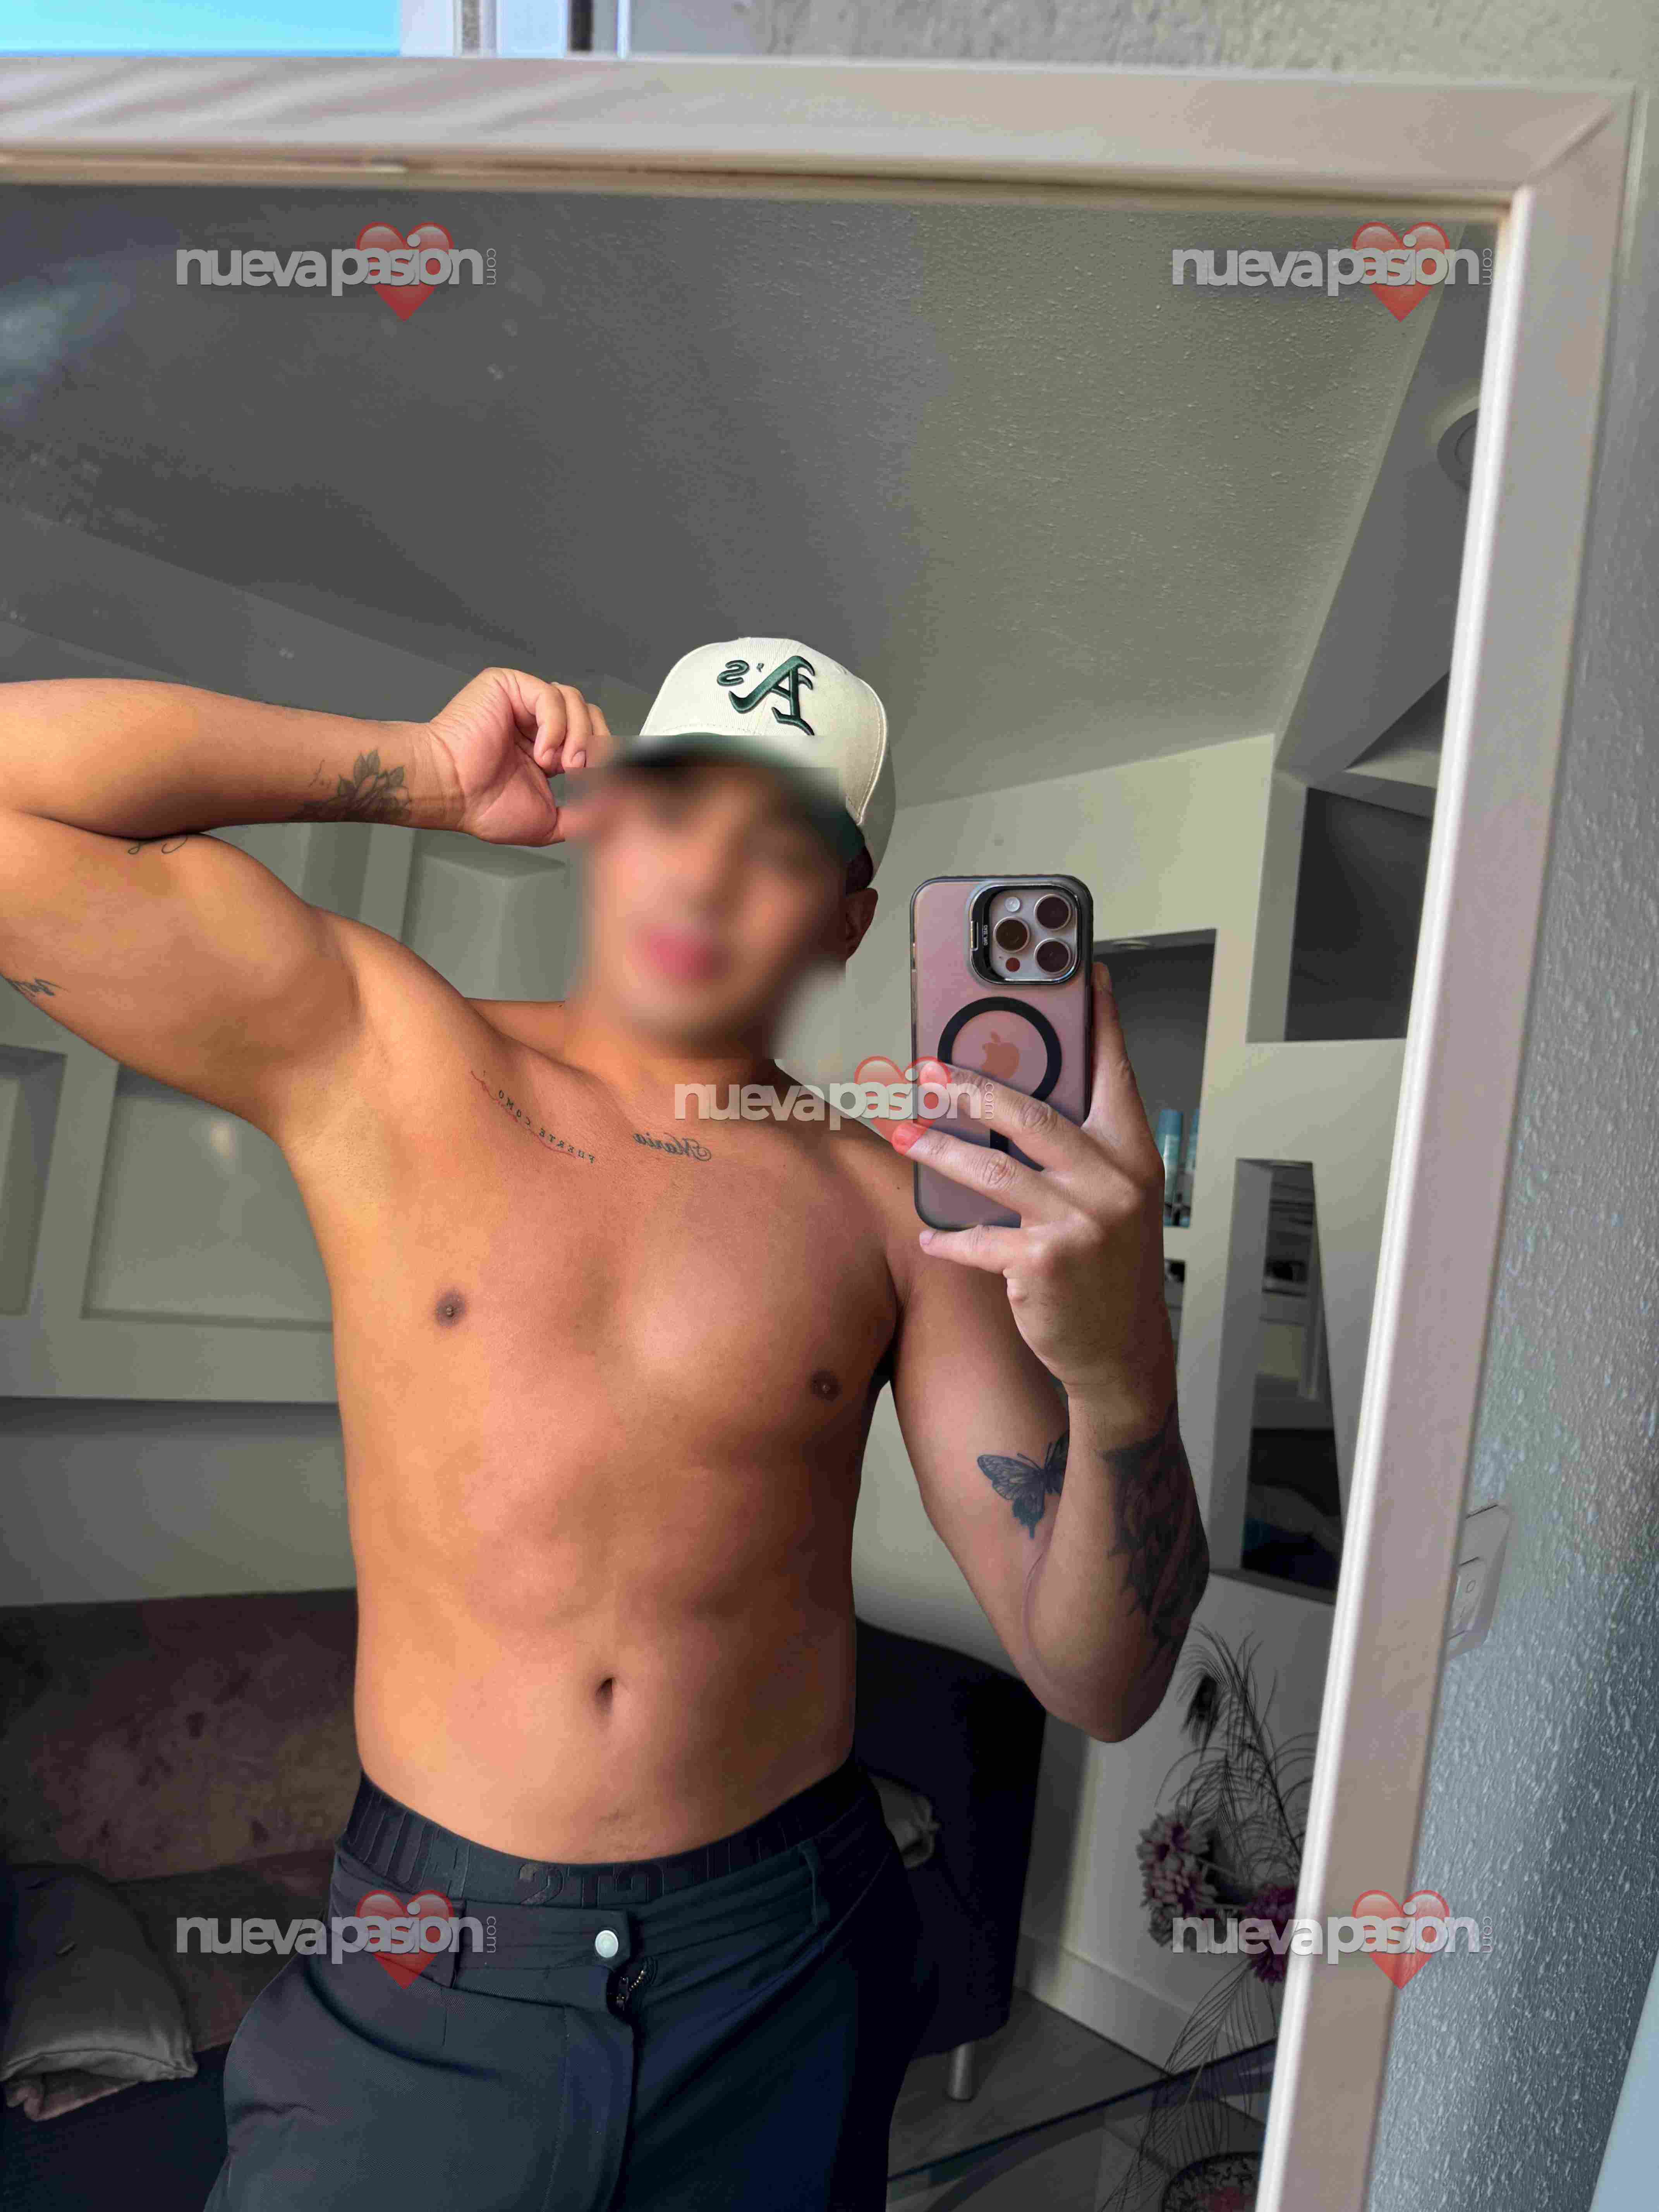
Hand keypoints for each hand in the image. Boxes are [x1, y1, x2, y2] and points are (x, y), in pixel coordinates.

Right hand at [427, 668, 611, 846]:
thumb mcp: (548, 822)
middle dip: (595, 745)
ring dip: (576, 736)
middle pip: (589, 715)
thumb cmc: (481, 806)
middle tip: (580, 772)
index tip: (604, 780)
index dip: (604, 756)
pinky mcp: (509, 685)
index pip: (592, 739)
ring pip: (575, 701)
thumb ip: (582, 818)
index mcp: (547, 750)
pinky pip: (552, 695)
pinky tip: (541, 751)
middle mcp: (536, 723)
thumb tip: (613, 811)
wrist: (450, 792)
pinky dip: (556, 725)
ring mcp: (523, 703)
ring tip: (556, 764)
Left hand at [889, 963, 1175, 1425]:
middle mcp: (1114, 1183)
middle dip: (972, 1087)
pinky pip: (980, 1239)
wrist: (1121, 1351)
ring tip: (902, 1132)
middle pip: (1033, 1115)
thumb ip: (1077, 1150)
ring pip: (994, 1171)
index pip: (1116, 1073)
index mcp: (1133, 1155)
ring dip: (939, 1151)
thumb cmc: (1107, 1267)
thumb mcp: (1110, 1199)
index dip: (1100, 1022)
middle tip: (926, 1068)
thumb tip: (1011, 1100)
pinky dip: (950, 1239)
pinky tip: (930, 1236)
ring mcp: (1082, 1224)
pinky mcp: (1046, 1264)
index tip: (1084, 971)